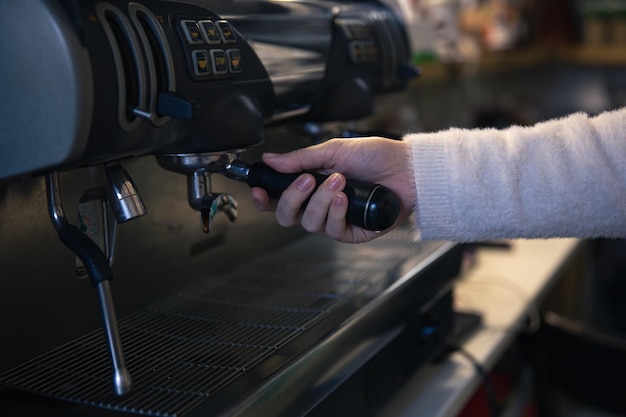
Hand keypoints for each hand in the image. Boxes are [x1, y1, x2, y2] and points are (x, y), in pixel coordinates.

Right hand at [251, 137, 415, 242]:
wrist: (406, 167)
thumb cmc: (375, 156)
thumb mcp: (334, 150)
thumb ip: (300, 159)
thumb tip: (269, 159)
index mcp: (310, 187)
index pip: (278, 199)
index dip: (264, 198)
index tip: (258, 189)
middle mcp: (319, 206)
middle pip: (286, 217)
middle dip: (291, 199)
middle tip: (307, 180)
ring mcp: (335, 221)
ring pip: (309, 224)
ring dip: (321, 201)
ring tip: (339, 180)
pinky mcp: (353, 232)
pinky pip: (333, 231)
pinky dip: (335, 213)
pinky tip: (343, 198)